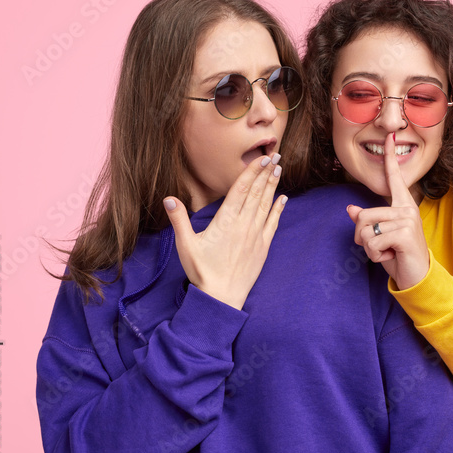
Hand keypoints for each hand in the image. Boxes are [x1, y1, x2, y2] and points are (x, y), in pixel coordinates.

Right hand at [163, 154, 287, 309]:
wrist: (222, 297)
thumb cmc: (202, 271)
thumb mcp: (186, 245)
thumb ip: (179, 220)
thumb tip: (169, 198)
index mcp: (226, 221)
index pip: (241, 190)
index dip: (252, 172)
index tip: (262, 158)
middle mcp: (244, 225)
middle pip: (257, 193)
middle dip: (266, 172)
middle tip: (275, 154)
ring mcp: (256, 235)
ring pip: (266, 205)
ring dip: (273, 186)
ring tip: (279, 169)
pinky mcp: (263, 247)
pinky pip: (273, 223)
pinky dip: (279, 209)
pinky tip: (283, 198)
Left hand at [347, 133, 429, 289]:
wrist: (417, 278)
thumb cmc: (399, 256)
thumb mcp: (379, 238)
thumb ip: (367, 222)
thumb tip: (350, 209)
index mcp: (403, 205)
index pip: (394, 177)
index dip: (389, 156)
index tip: (390, 135)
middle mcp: (407, 208)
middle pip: (363, 215)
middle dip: (361, 237)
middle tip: (379, 247)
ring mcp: (407, 219)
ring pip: (365, 230)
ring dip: (369, 248)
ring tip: (387, 251)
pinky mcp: (405, 233)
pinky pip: (373, 242)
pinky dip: (375, 255)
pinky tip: (391, 256)